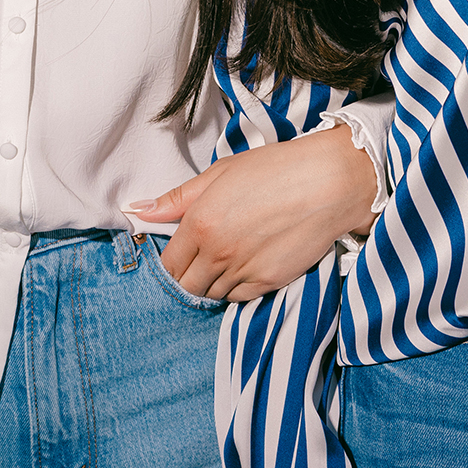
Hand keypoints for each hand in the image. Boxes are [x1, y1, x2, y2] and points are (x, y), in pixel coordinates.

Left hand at [124, 126, 378, 301]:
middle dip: (189, 276)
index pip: (168, 264)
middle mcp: (217, 253)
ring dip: (212, 283)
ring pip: (211, 295)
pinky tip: (248, 266)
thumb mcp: (221, 173)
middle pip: (186, 286)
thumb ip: (177, 198)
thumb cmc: (276, 170)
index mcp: (200, 223)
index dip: (171, 262)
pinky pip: (239, 298)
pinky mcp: (268, 282)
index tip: (181, 254)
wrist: (329, 182)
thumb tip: (138, 211)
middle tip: (203, 259)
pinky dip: (237, 288)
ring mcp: (243, 271)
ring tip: (229, 260)